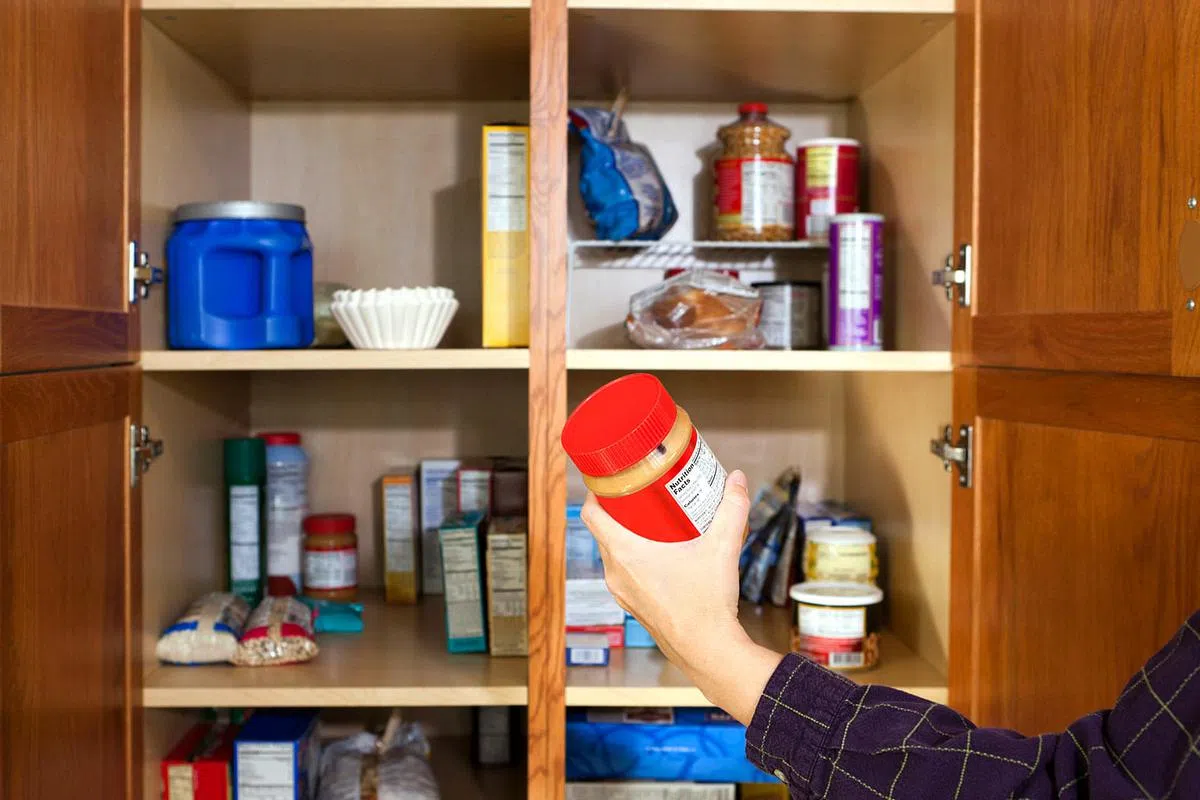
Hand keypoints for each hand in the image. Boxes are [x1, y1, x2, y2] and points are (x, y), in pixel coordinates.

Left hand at [581, 470, 783, 723]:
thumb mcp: (722, 548)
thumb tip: (736, 480)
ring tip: (652, 521)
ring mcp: (623, 592)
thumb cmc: (706, 605)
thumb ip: (732, 510)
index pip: (592, 515)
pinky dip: (634, 559)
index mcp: (626, 554)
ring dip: (626, 536)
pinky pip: (625, 574)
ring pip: (613, 554)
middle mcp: (616, 573)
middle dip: (618, 511)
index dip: (595, 492)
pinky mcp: (634, 606)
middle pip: (603, 531)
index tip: (607, 479)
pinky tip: (659, 555)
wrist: (708, 651)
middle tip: (640, 494)